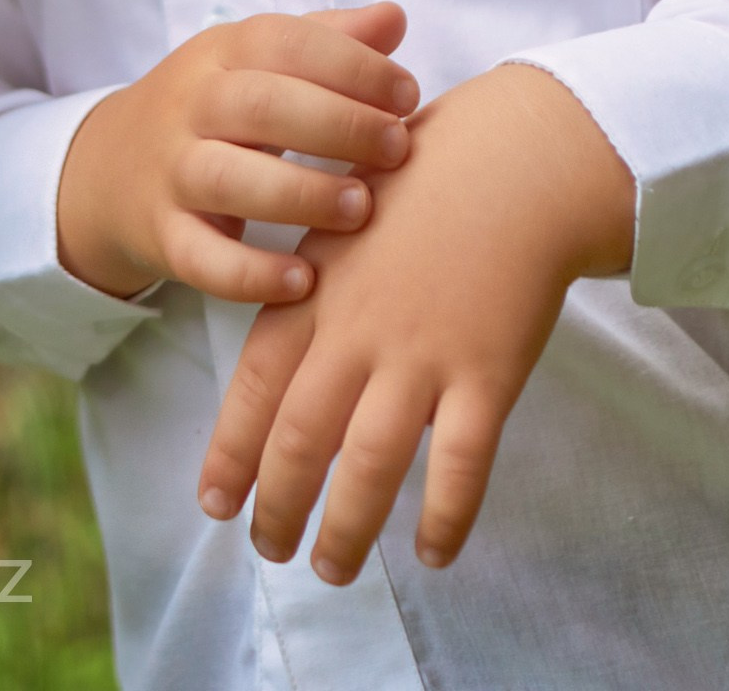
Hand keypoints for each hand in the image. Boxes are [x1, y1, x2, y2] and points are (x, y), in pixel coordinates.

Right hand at [56, 4, 419, 307]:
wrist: (107, 171)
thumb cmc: (211, 110)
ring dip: (303, 194)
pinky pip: (204, 259)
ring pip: (230, 180)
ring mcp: (172, 172)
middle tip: (398, 149)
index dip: (351, 64)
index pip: (283, 42)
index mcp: (219, 54)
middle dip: (338, 124)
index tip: (407, 95)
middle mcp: (191, 106)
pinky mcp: (164, 237)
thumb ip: (325, 40)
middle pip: (259, 105)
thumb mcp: (253, 61)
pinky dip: (253, 274)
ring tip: (362, 208)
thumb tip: (395, 17)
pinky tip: (305, 279)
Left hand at [196, 62, 634, 581]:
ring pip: (372, 463)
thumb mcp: (343, 223)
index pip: (257, 382)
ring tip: (332, 569)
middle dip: (280, 503)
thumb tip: (282, 363)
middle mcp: (359, 329)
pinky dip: (444, 515)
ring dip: (347, 526)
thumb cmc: (423, 182)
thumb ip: (310, 293)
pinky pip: (461, 464)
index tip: (214, 502)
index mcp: (315, 289)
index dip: (232, 448)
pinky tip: (432, 553)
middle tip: (270, 550)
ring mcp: (423, 353)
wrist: (514, 159)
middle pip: (303, 436)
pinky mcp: (488, 372)